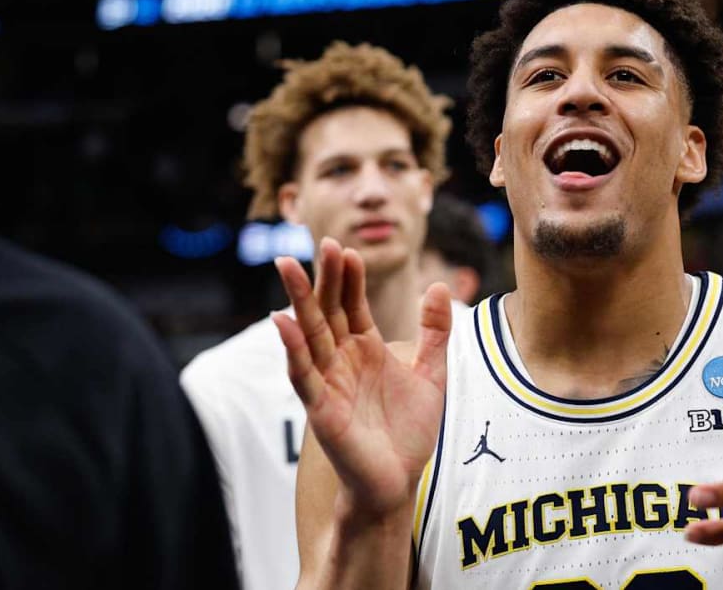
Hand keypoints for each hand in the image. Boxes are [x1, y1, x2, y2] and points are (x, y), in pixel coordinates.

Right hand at [272, 237, 450, 516]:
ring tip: (289, 268)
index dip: (349, 278)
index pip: (352, 304)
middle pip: (327, 311)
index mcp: (365, 349)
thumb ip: (435, 331)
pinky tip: (283, 322)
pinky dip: (292, 349)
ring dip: (299, 302)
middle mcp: (341, 361)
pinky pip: (303, 374)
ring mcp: (327, 382)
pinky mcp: (320, 409)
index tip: (347, 249)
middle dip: (323, 279)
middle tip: (321, 243)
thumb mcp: (432, 373)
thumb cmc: (410, 430)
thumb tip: (439, 284)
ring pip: (309, 335)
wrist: (400, 480)